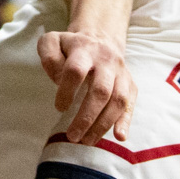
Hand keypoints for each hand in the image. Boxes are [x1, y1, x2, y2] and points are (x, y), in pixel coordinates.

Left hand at [38, 29, 134, 144]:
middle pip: (100, 90)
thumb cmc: (70, 47)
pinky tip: (119, 137)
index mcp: (84, 49)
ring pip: (117, 100)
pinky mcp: (130, 84)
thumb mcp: (52, 42)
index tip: (59, 108)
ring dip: (102, 124)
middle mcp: (106, 61)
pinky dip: (126, 121)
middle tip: (72, 136)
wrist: (100, 38)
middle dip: (86, 117)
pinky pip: (130, 104)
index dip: (67, 91)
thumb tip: (59, 80)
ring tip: (86, 141)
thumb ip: (49, 57)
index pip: (76, 71)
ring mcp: (121, 73)